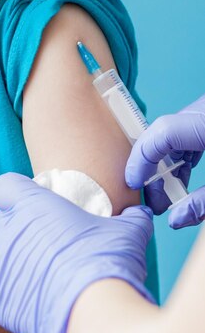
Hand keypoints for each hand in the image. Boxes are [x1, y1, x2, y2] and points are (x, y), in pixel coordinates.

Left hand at [0, 173, 154, 332]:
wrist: (95, 312)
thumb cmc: (108, 265)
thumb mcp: (126, 232)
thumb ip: (129, 218)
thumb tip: (140, 213)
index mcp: (34, 205)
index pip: (4, 185)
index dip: (13, 193)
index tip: (27, 203)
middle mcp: (10, 229)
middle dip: (13, 227)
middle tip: (36, 243)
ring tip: (11, 262)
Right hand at [126, 95, 204, 220]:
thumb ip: (204, 203)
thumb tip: (175, 220)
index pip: (163, 133)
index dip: (142, 159)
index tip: (135, 184)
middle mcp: (202, 112)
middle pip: (162, 134)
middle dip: (151, 168)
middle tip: (153, 201)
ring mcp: (203, 112)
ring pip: (170, 134)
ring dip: (163, 164)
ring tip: (164, 196)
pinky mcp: (204, 118)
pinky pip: (182, 135)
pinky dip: (177, 157)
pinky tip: (178, 180)